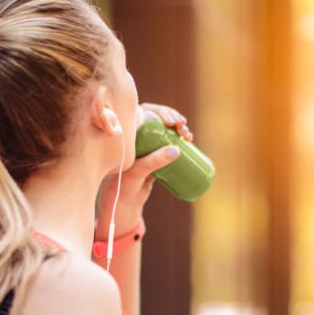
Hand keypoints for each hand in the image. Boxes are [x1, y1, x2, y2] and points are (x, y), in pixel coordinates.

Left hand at [95, 102, 191, 237]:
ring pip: (165, 131)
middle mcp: (138, 136)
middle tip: (183, 129)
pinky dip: (179, 139)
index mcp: (129, 132)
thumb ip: (154, 161)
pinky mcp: (156, 156)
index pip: (145, 112)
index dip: (161, 111)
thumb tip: (177, 150)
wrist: (124, 202)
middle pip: (159, 120)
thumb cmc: (124, 184)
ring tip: (188, 136)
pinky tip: (188, 138)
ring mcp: (148, 146)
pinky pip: (169, 143)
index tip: (172, 121)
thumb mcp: (139, 171)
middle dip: (174, 120)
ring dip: (179, 129)